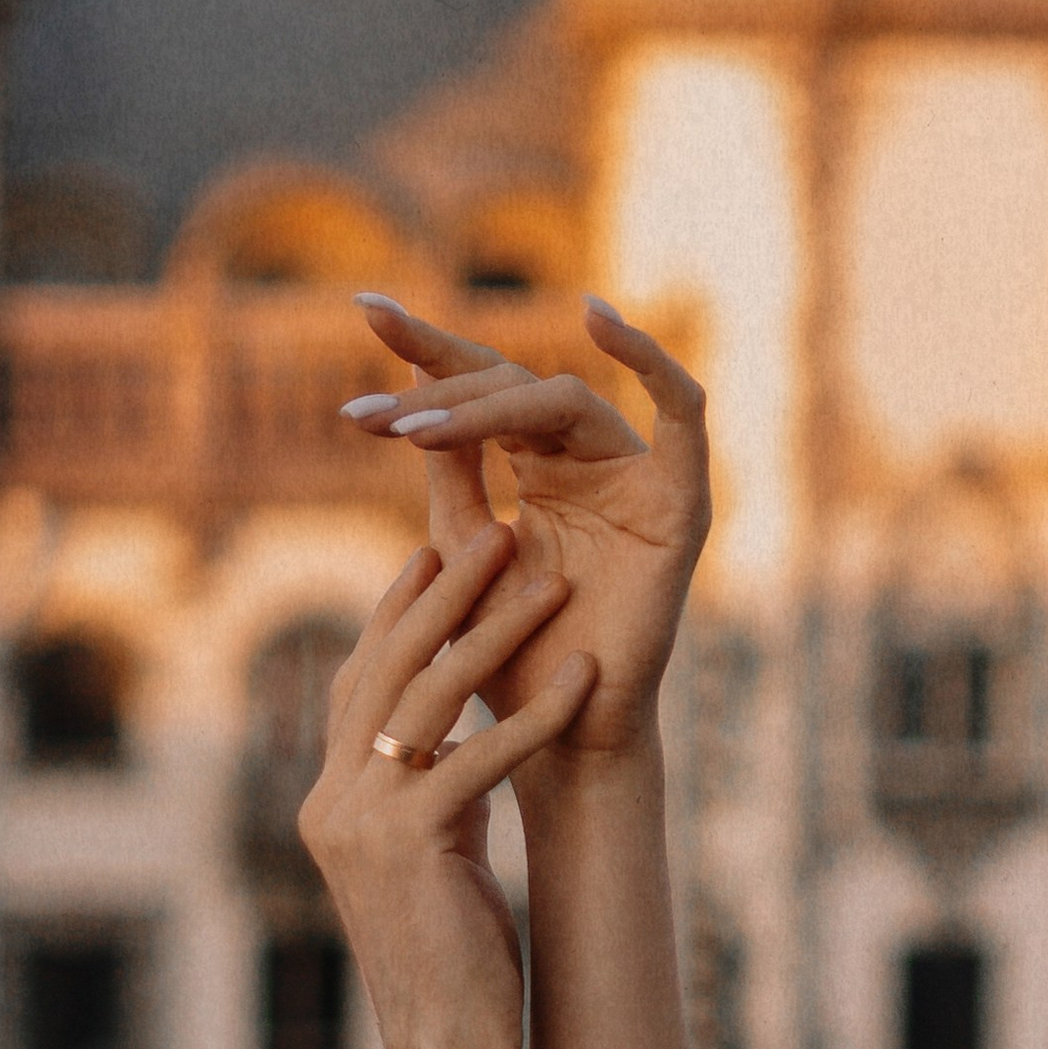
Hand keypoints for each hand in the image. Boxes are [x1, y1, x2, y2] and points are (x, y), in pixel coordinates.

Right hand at [301, 529, 611, 1048]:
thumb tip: (459, 732)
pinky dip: (533, 715)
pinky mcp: (411, 848)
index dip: (396, 611)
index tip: (437, 548)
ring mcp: (362, 824)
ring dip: (492, 633)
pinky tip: (583, 680)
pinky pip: (479, 761)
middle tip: (492, 530)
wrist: (449, 1048)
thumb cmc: (454, 958)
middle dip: (440, 593)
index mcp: (330, 800)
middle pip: (382, 668)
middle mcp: (331, 802)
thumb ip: (435, 791)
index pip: (359, 681)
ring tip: (549, 580)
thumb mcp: (435, 855)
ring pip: (426, 700)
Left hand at [339, 294, 708, 758]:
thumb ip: (448, 469)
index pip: (481, 385)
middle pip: (515, 386)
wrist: (552, 739)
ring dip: (485, 409)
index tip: (362, 309)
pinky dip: (652, 363)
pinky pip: (684, 416)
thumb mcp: (461, 548)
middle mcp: (588, 459)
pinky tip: (602, 320)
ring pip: (565, 402)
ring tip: (414, 430)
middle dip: (436, 392)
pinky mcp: (679, 507)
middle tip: (367, 417)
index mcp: (538, 464)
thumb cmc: (506, 656)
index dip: (426, 347)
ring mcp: (635, 479)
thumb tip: (412, 383)